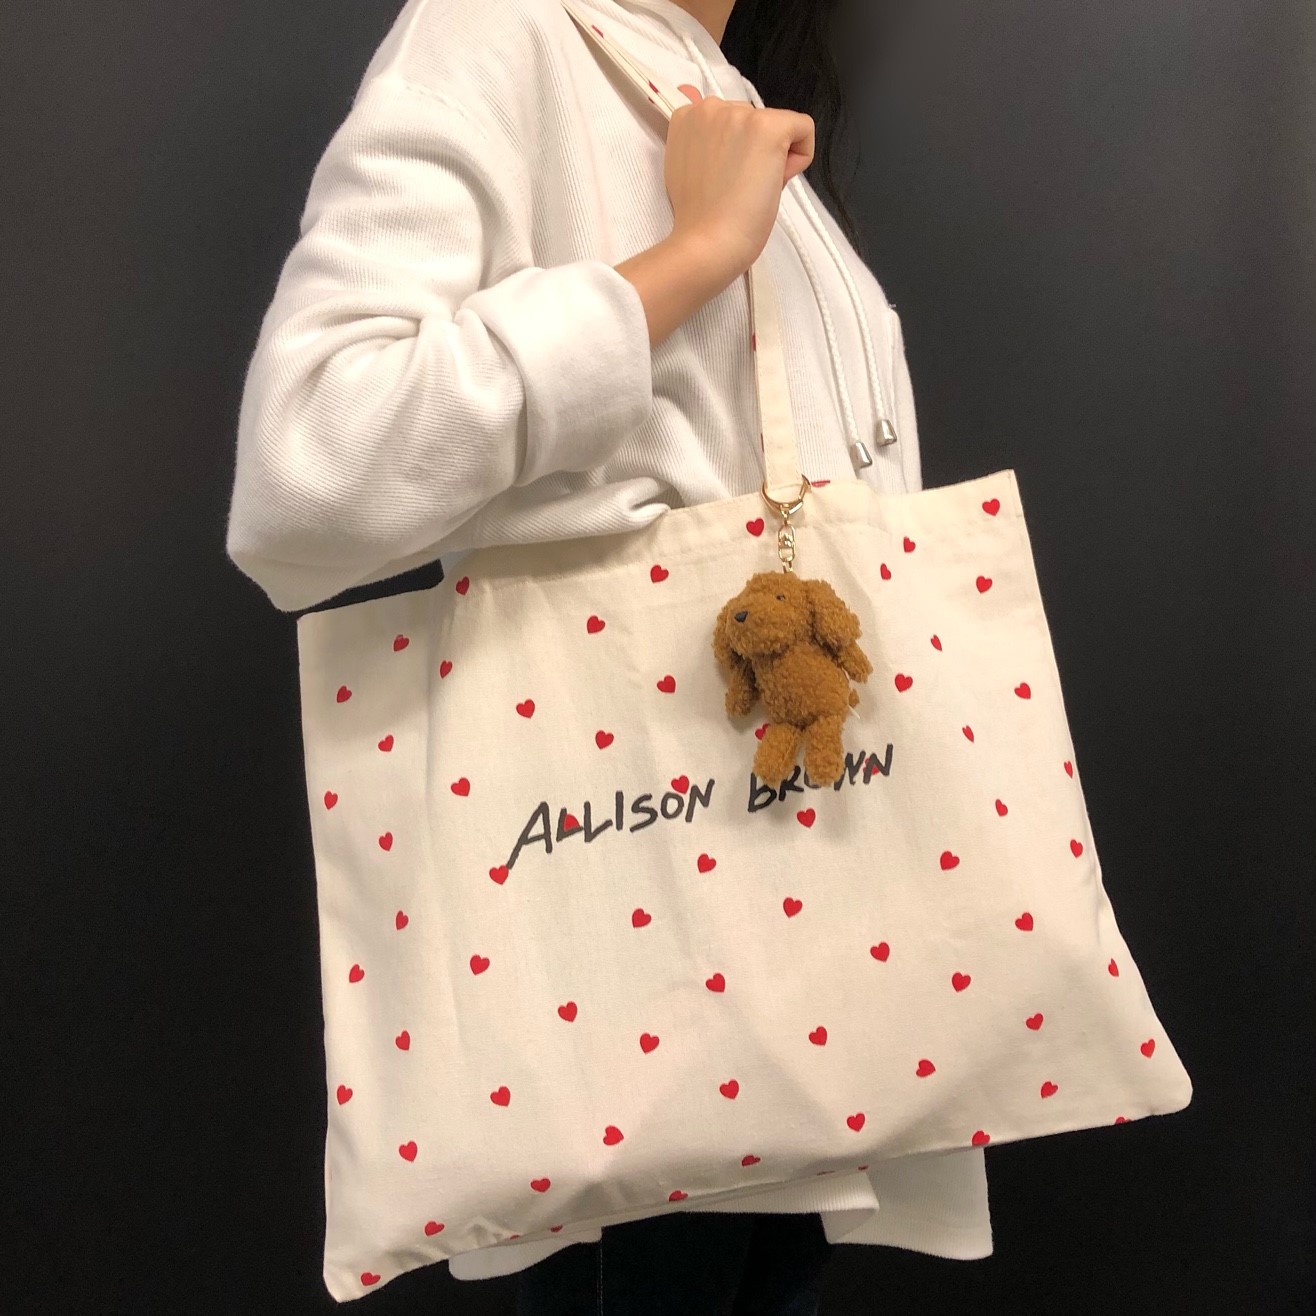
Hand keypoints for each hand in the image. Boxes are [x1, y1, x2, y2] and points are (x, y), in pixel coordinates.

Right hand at [664, 85, 814, 281]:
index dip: (731, 153)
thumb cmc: (698, 218)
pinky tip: (774, 182)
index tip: (721, 179)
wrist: (709, 242)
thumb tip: (696, 101)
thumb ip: (698, 138)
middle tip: (736, 188)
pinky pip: (804, 129)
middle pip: (752, 122)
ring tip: (750, 189)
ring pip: (777, 127)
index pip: (727, 122)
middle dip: (753, 152)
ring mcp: (741, 114)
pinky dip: (799, 158)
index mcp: (687, 116)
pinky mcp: (769, 127)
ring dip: (773, 157)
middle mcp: (711, 106)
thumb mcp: (685, 166)